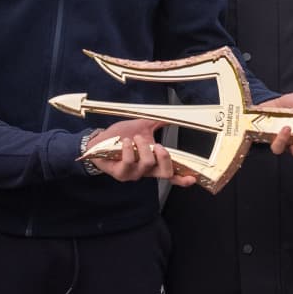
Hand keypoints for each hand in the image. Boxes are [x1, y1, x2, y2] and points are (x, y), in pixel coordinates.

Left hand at [82, 120, 196, 186]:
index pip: (172, 174)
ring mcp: (134, 174)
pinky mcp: (121, 173)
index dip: (183, 178)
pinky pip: (129, 162)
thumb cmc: (121, 137)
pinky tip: (125, 142)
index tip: (193, 178)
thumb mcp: (143, 128)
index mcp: (154, 163)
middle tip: (158, 146)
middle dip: (164, 157)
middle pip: (165, 173)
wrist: (99, 142)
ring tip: (134, 138)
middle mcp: (146, 171)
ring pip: (148, 164)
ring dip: (142, 147)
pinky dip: (128, 149)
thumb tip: (172, 115)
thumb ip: (158, 123)